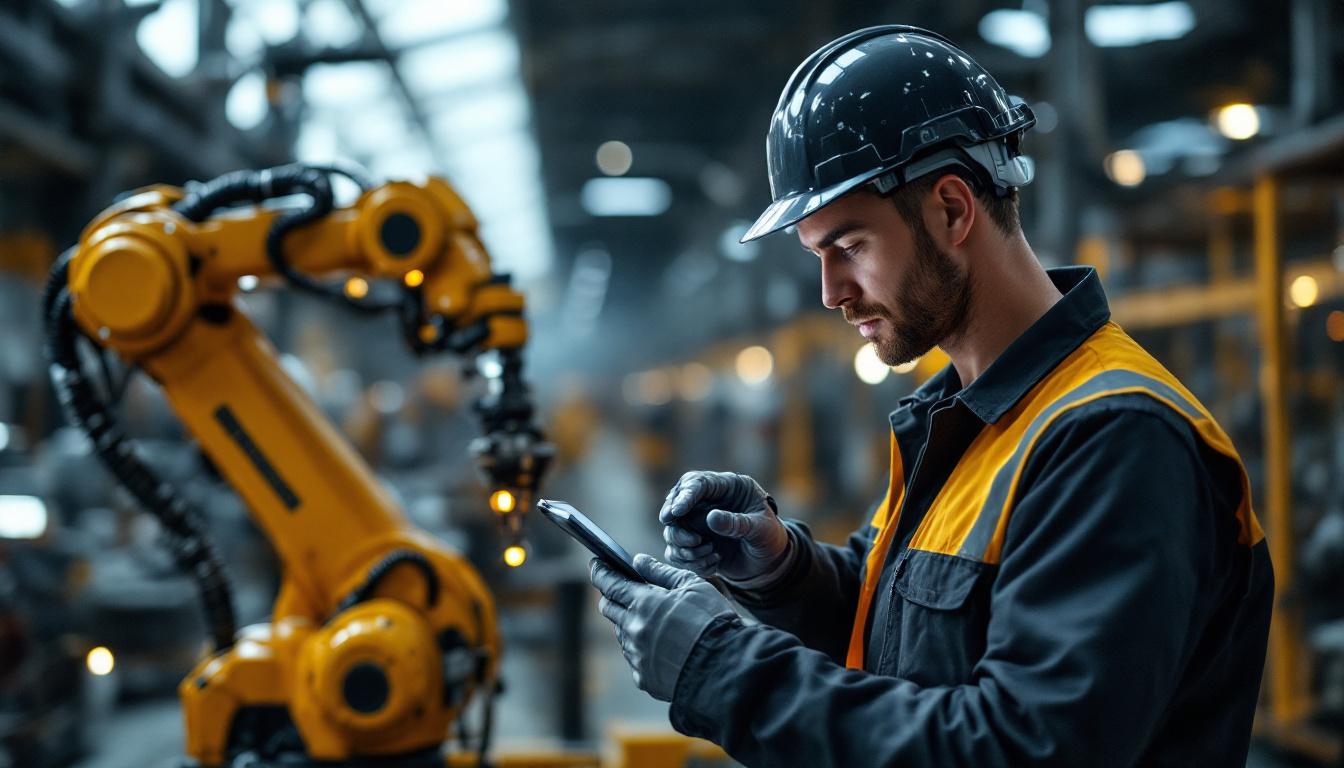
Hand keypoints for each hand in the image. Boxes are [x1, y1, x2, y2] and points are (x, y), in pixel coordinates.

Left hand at [589, 553, 735, 701]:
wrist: (726, 667)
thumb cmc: (713, 621)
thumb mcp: (693, 586)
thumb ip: (661, 572)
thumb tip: (639, 561)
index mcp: (643, 603)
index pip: (610, 583)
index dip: (600, 572)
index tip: (596, 565)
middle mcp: (633, 629)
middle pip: (609, 609)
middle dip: (612, 597)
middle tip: (622, 592)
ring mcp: (636, 656)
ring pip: (622, 634)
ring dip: (631, 624)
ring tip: (657, 624)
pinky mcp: (643, 678)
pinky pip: (635, 659)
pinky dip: (643, 650)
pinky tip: (664, 649)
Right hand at [658, 470, 791, 584]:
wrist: (769, 561)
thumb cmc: (770, 538)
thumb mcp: (762, 529)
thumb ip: (738, 523)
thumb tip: (711, 518)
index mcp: (727, 486)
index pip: (698, 483)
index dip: (684, 496)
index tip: (676, 511)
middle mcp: (707, 501)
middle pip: (675, 505)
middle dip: (677, 526)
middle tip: (693, 542)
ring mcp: (697, 522)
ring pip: (672, 532)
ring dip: (686, 549)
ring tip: (712, 554)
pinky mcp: (693, 542)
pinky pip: (676, 553)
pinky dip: (690, 563)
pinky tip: (713, 565)